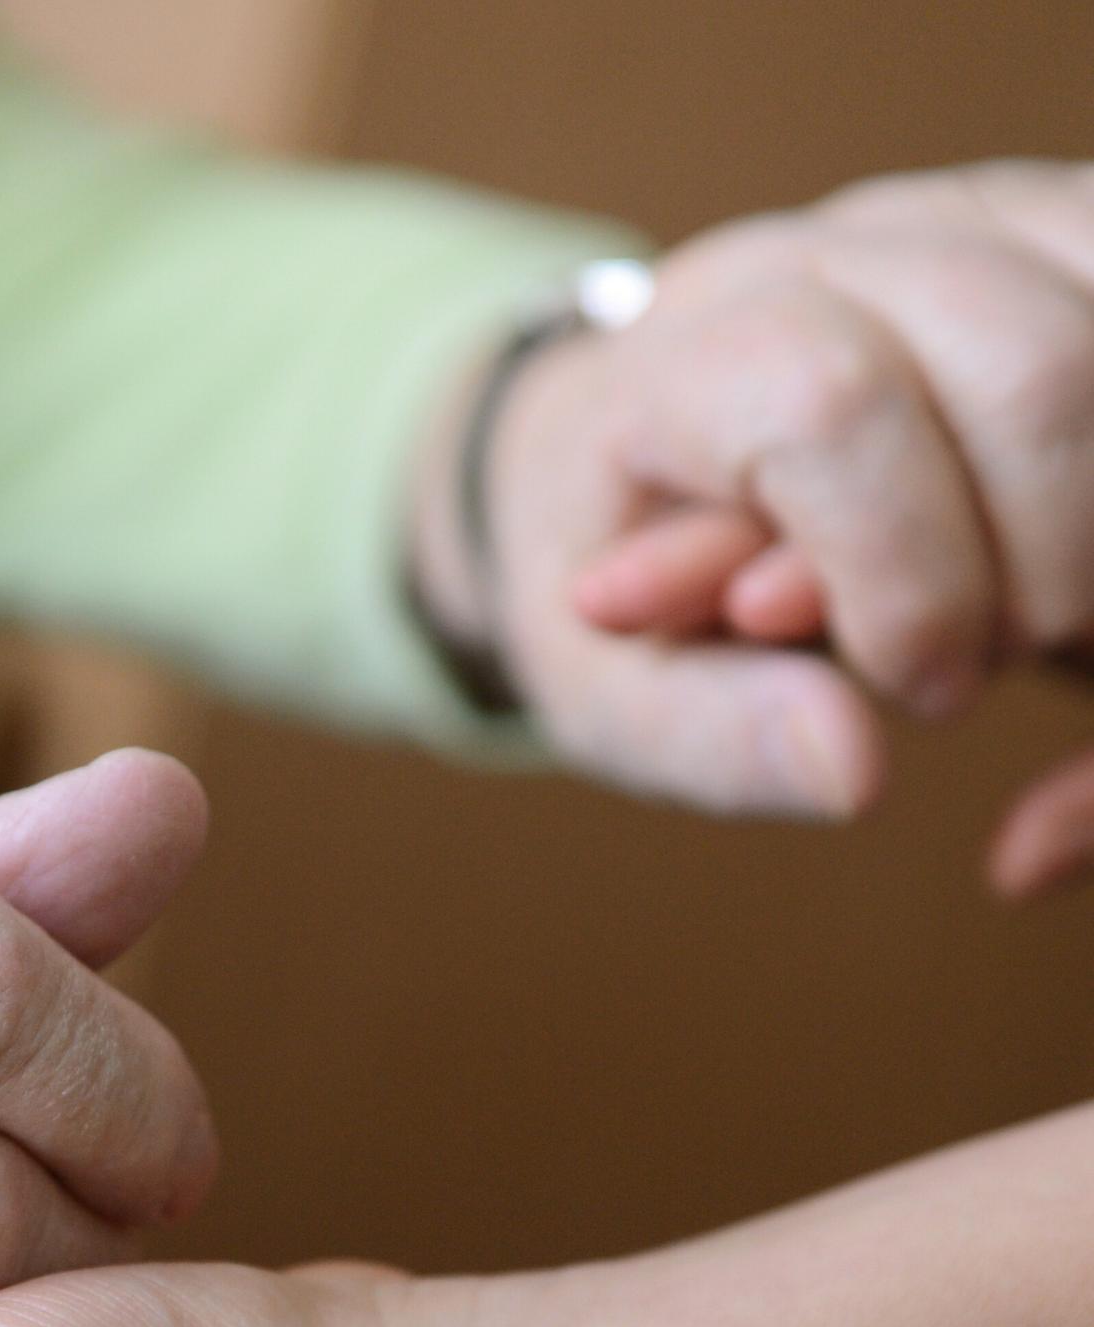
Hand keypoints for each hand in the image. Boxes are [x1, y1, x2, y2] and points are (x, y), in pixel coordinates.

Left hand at [421, 160, 1093, 819]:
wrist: (619, 461)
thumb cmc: (617, 589)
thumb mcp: (614, 698)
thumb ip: (716, 740)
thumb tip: (852, 773)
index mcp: (678, 360)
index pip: (830, 406)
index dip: (905, 574)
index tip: (912, 688)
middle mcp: (826, 255)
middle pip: (1028, 373)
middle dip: (1041, 569)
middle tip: (969, 664)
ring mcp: (959, 218)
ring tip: (1017, 612)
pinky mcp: (1054, 233)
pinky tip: (1069, 546)